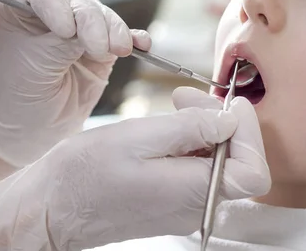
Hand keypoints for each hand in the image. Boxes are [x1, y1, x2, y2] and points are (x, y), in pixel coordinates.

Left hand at [0, 0, 150, 166]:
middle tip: (99, 48)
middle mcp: (52, 9)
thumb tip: (98, 29)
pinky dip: (134, 38)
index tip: (65, 30)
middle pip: (77, 2)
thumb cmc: (23, 91)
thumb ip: (64, 42)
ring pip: (103, 17)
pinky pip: (123, 35)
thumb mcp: (37, 63)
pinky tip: (142, 45)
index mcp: (20, 6)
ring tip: (121, 50)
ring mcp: (81, 26)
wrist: (37, 125)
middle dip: (92, 23)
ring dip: (115, 32)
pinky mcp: (104, 44)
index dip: (54, 4)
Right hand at [0, 87, 270, 250]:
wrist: (52, 207)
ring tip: (176, 105)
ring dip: (205, 127)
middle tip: (188, 97)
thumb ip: (192, 128)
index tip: (230, 105)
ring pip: (218, 162)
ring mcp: (185, 208)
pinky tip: (169, 126)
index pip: (252, 170)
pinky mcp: (173, 202)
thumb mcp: (139, 137)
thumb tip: (230, 120)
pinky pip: (198, 169)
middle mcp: (196, 207)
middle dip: (222, 120)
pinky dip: (192, 142)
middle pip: (237, 161)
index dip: (249, 133)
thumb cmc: (85, 175)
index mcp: (193, 193)